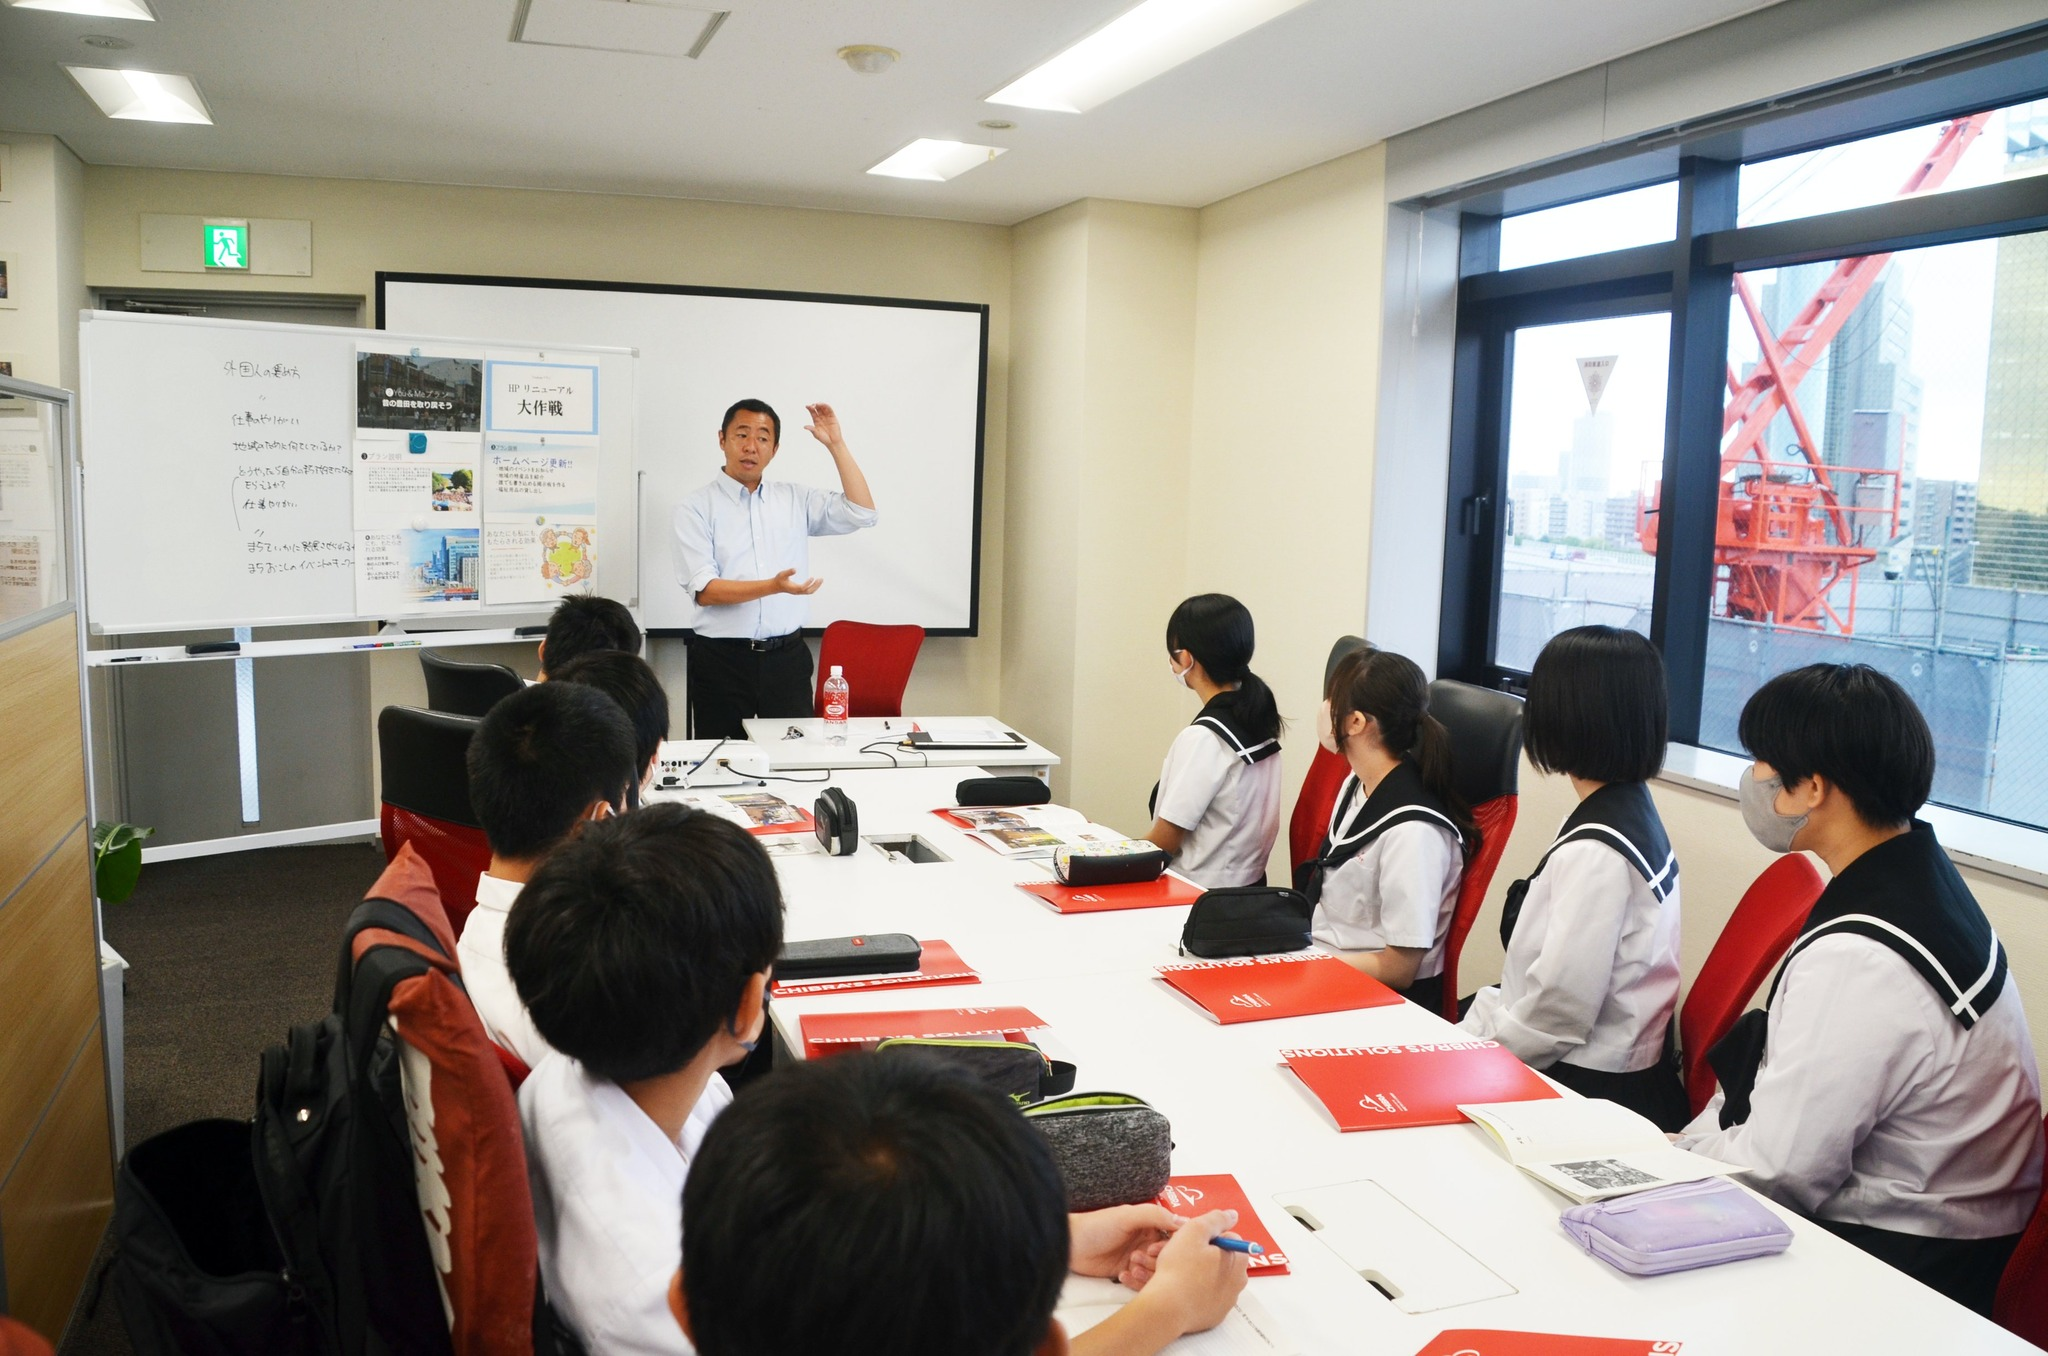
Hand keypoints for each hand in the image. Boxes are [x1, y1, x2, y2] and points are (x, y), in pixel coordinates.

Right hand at [773, 567, 822, 595]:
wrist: (776, 586)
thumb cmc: (779, 579)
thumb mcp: (782, 574)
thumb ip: (788, 572)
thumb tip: (795, 569)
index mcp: (793, 588)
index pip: (803, 588)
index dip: (808, 583)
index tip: (812, 577)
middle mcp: (797, 591)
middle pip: (808, 591)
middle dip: (815, 586)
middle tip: (821, 579)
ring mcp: (798, 592)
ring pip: (809, 591)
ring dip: (816, 586)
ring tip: (820, 580)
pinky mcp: (799, 591)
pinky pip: (808, 590)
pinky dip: (813, 587)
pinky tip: (816, 581)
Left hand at [804, 403, 845, 449]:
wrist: (833, 442)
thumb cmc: (824, 439)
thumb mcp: (816, 434)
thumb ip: (812, 429)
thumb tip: (804, 427)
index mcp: (816, 420)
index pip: (812, 412)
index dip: (809, 408)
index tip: (807, 406)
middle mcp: (821, 417)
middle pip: (817, 408)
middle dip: (814, 405)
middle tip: (812, 405)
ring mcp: (827, 416)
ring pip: (823, 407)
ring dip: (820, 404)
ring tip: (817, 404)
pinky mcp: (833, 417)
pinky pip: (830, 410)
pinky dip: (827, 406)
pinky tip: (823, 405)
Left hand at [1069, 1205, 1177, 1284]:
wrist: (1070, 1245)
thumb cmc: (1096, 1225)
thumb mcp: (1126, 1216)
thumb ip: (1155, 1216)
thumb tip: (1184, 1222)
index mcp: (1149, 1224)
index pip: (1172, 1235)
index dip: (1170, 1244)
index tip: (1159, 1248)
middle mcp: (1146, 1240)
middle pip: (1166, 1256)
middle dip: (1156, 1260)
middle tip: (1139, 1256)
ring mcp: (1137, 1257)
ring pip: (1155, 1271)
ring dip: (1146, 1271)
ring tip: (1130, 1265)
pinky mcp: (1128, 1272)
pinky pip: (1142, 1282)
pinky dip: (1136, 1281)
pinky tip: (1123, 1275)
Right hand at [1125, 1210, 1247, 1336]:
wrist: (1166, 1308)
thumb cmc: (1179, 1268)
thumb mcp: (1194, 1231)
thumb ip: (1216, 1219)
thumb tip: (1232, 1215)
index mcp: (1237, 1260)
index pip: (1226, 1237)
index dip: (1205, 1235)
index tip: (1188, 1239)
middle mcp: (1237, 1282)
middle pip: (1217, 1258)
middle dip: (1196, 1252)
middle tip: (1173, 1252)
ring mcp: (1225, 1301)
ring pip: (1207, 1276)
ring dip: (1190, 1269)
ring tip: (1167, 1267)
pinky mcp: (1212, 1315)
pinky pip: (1202, 1295)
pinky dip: (1191, 1289)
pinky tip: (1174, 1285)